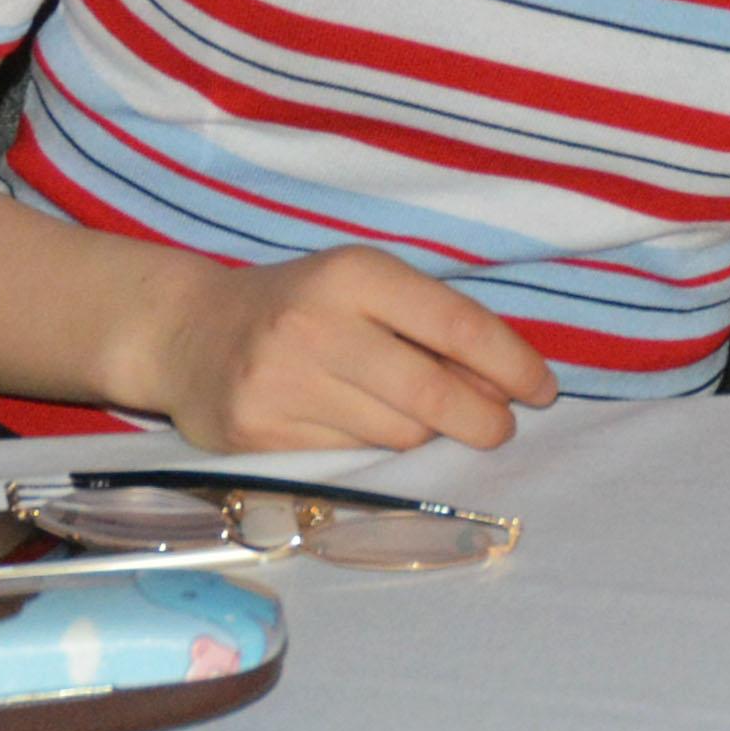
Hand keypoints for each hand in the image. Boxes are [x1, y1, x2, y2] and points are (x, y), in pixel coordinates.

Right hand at [136, 245, 558, 451]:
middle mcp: (316, 325)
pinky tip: (370, 426)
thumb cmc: (300, 303)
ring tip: (428, 420)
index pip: (455, 325)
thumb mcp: (364, 287)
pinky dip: (377, 447)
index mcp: (354, 274)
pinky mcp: (257, 434)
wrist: (186, 333)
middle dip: (482, 418)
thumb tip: (507, 383)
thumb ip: (430, 325)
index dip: (509, 362)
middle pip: (430, 392)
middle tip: (502, 428)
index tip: (542, 389)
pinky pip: (351, 456)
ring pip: (395, 433)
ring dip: (428, 433)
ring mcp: (282, 384)